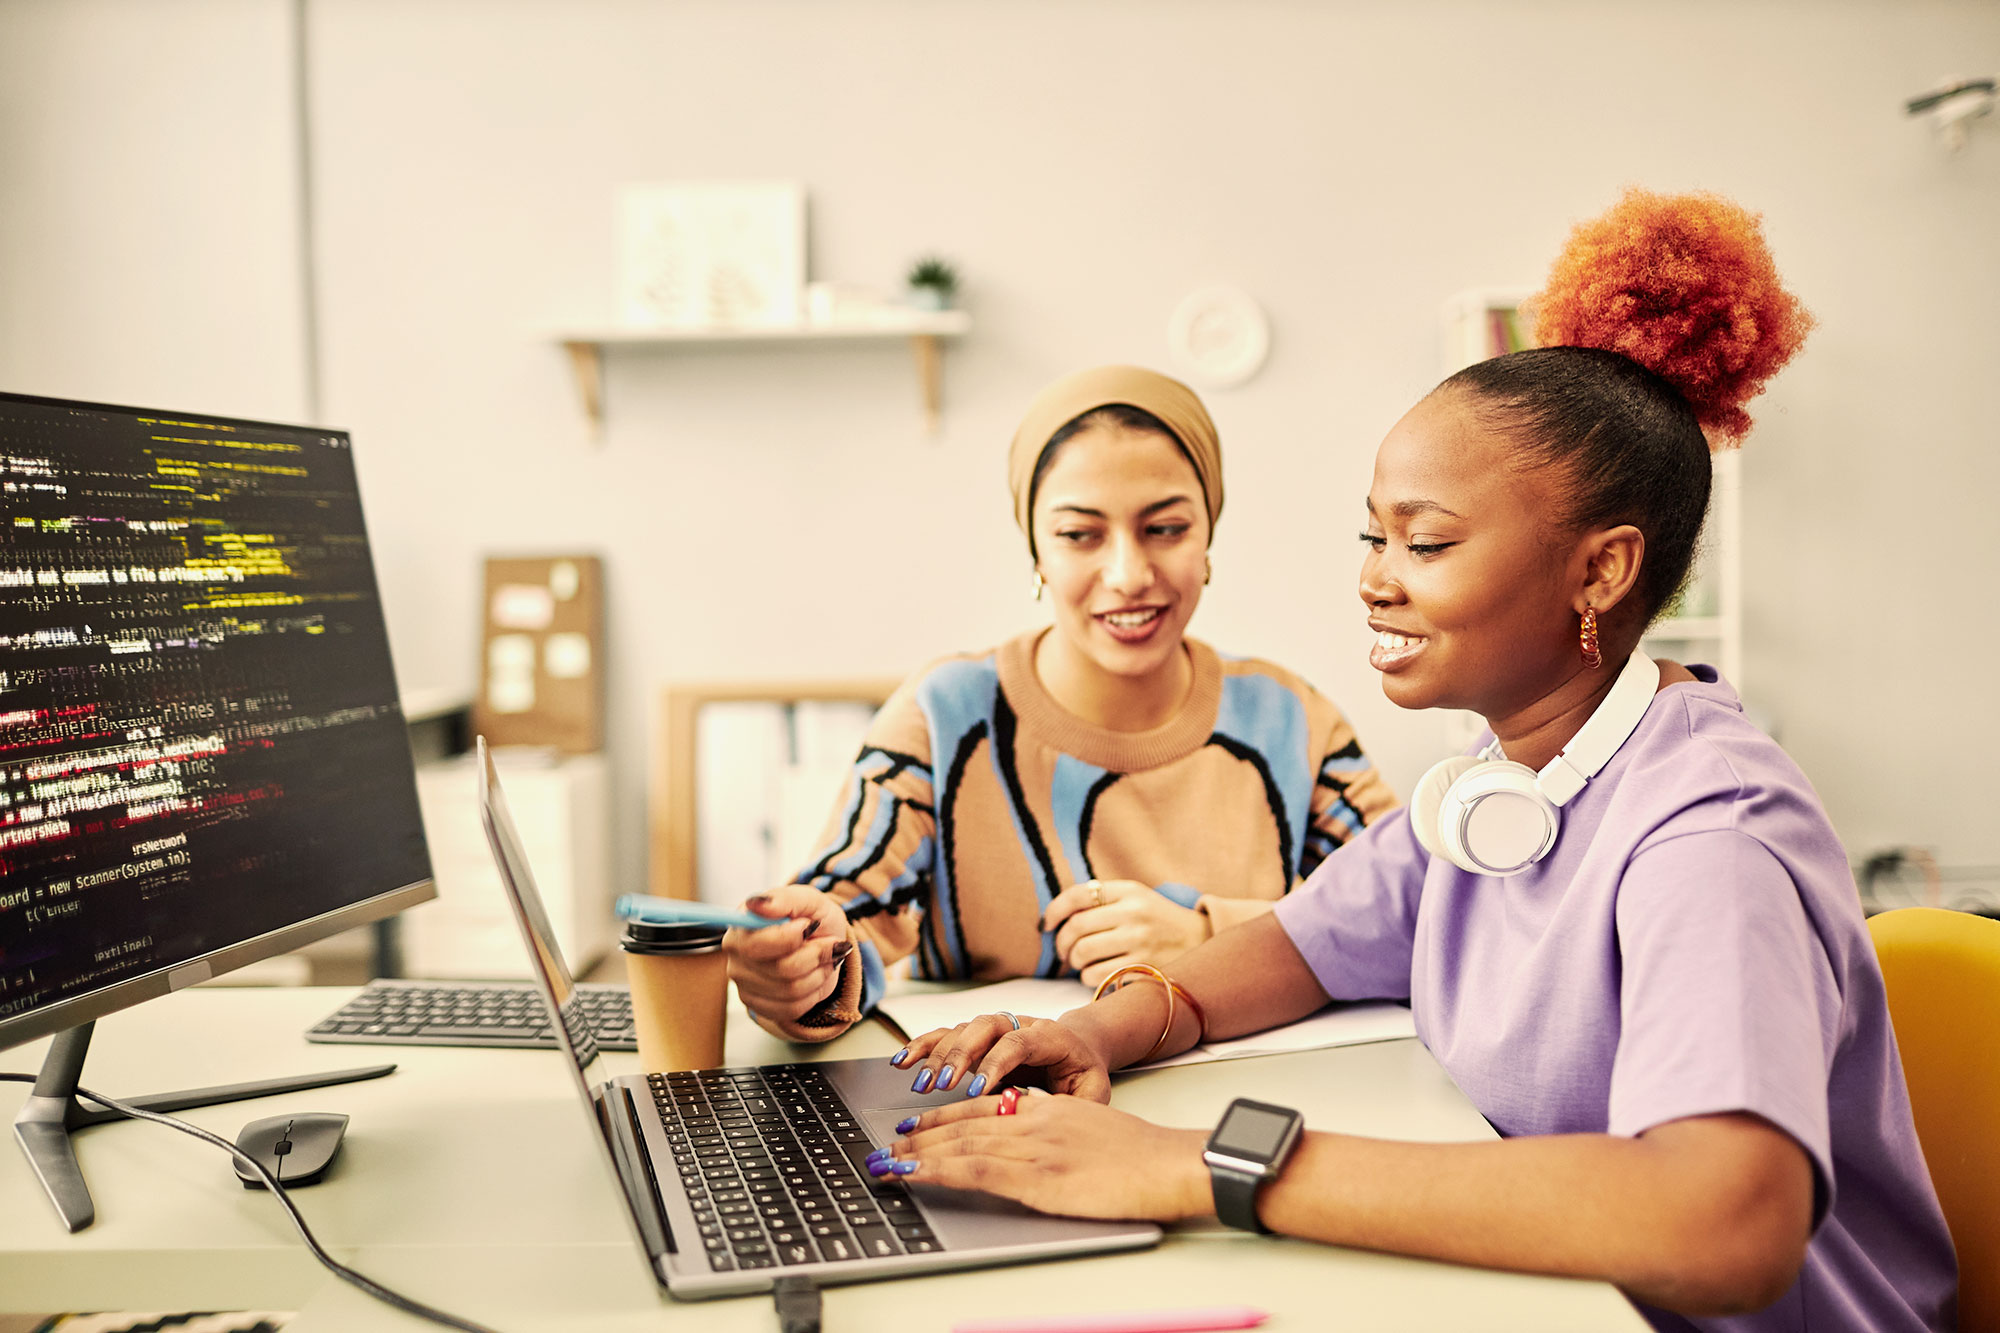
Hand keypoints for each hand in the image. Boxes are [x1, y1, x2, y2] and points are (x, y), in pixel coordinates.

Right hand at [723, 885, 851, 1022]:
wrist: (822, 941)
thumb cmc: (811, 918)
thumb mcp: (808, 899)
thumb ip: (785, 899)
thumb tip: (758, 904)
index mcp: (741, 926)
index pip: (757, 944)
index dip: (791, 939)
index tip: (809, 926)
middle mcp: (736, 956)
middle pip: (781, 970)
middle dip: (815, 956)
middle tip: (828, 942)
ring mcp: (744, 984)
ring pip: (791, 991)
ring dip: (819, 973)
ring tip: (823, 958)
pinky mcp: (758, 1006)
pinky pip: (793, 1009)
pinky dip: (814, 993)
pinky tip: (814, 976)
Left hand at [871, 1091, 1210, 1222]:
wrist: (1169, 1163)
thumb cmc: (1143, 1156)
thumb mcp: (1094, 1130)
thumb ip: (1060, 1130)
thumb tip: (1036, 1141)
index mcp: (1049, 1109)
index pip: (986, 1107)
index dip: (947, 1115)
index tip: (919, 1124)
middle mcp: (1034, 1120)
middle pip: (964, 1122)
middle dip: (921, 1133)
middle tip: (889, 1142)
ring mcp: (1032, 1146)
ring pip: (960, 1144)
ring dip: (916, 1152)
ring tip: (886, 1161)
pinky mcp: (1036, 1176)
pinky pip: (973, 1169)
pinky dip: (935, 1169)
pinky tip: (912, 1173)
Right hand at [892, 1011, 1112, 1101]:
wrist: (1081, 1047)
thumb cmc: (1084, 1073)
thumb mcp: (1093, 1091)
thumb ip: (1078, 1104)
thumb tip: (1049, 1117)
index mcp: (1050, 1035)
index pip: (1019, 1042)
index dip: (996, 1063)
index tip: (976, 1089)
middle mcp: (1018, 1024)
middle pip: (983, 1028)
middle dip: (959, 1055)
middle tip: (941, 1084)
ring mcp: (995, 1030)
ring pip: (961, 1031)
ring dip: (937, 1055)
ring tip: (920, 1083)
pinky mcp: (977, 1039)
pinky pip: (945, 1036)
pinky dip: (922, 1047)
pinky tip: (902, 1061)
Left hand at [1041, 879, 1209, 988]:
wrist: (1202, 941)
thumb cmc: (1157, 921)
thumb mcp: (1136, 898)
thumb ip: (1102, 901)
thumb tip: (1054, 917)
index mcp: (1129, 890)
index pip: (1079, 894)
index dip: (1055, 910)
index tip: (1046, 924)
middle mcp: (1134, 913)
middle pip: (1076, 927)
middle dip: (1061, 943)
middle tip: (1063, 951)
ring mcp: (1140, 941)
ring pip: (1083, 953)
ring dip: (1074, 962)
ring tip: (1080, 962)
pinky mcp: (1144, 967)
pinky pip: (1097, 976)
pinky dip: (1088, 978)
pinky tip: (1096, 974)